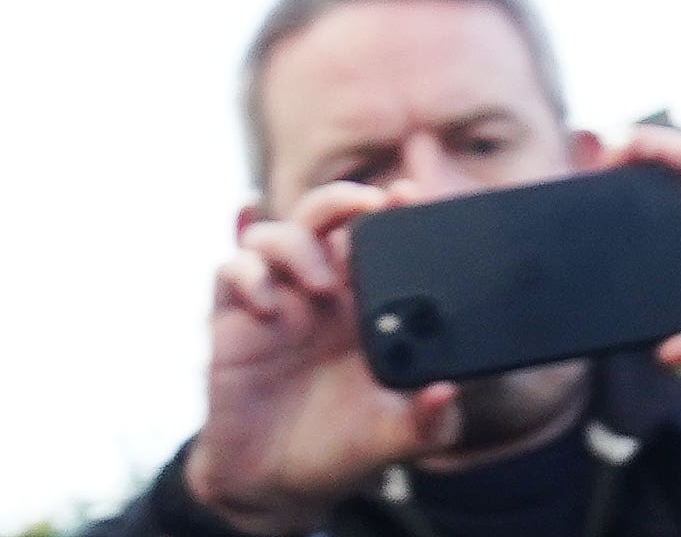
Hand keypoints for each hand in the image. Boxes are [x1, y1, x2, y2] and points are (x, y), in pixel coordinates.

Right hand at [187, 182, 460, 535]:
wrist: (276, 485)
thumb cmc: (340, 449)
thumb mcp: (394, 439)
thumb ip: (428, 421)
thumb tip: (449, 391)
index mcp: (365, 306)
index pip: (376, 239)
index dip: (391, 211)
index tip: (410, 194)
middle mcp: (320, 292)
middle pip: (324, 216)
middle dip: (343, 200)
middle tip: (366, 207)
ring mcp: (276, 299)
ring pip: (276, 233)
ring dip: (299, 245)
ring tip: (322, 286)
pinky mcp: (233, 318)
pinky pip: (231, 269)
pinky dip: (248, 274)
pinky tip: (268, 306)